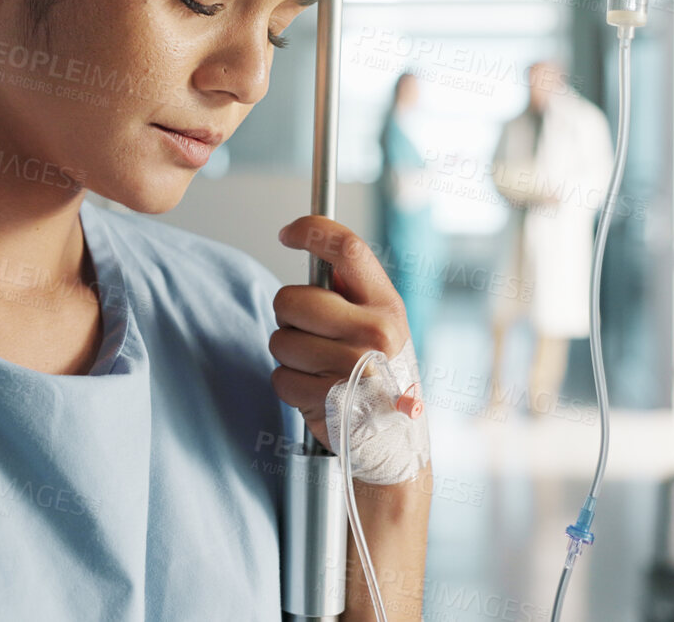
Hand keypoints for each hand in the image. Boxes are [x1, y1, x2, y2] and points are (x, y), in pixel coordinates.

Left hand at [270, 215, 421, 447]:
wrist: (394, 443)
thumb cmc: (377, 376)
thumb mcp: (379, 325)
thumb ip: (350, 290)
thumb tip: (307, 239)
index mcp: (387, 305)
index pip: (348, 249)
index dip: (311, 231)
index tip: (287, 233)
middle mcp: (376, 332)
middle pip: (293, 298)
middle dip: (288, 316)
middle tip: (310, 333)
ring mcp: (354, 367)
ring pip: (280, 340)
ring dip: (289, 355)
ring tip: (319, 368)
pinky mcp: (331, 399)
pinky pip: (279, 377)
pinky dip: (289, 385)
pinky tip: (315, 392)